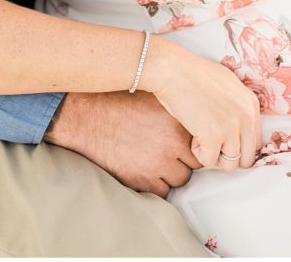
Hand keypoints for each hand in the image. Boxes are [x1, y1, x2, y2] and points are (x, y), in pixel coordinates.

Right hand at [43, 90, 201, 196]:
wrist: (88, 117)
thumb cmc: (117, 103)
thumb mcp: (153, 99)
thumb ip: (176, 111)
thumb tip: (194, 121)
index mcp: (177, 121)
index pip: (202, 142)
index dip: (193, 143)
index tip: (185, 142)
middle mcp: (172, 144)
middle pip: (193, 164)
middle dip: (183, 159)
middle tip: (169, 151)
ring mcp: (158, 164)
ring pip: (179, 179)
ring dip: (171, 172)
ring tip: (155, 159)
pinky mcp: (143, 181)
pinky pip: (162, 192)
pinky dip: (155, 184)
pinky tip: (145, 169)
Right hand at [144, 39, 261, 172]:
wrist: (174, 70)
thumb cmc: (193, 74)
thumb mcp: (227, 83)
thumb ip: (238, 105)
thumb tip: (238, 125)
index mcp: (251, 104)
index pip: (255, 142)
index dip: (237, 144)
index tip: (223, 139)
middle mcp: (246, 116)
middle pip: (247, 158)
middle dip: (228, 155)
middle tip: (212, 143)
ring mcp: (231, 127)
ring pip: (230, 164)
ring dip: (214, 155)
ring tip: (201, 137)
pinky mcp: (213, 136)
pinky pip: (209, 161)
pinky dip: (198, 153)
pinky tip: (192, 136)